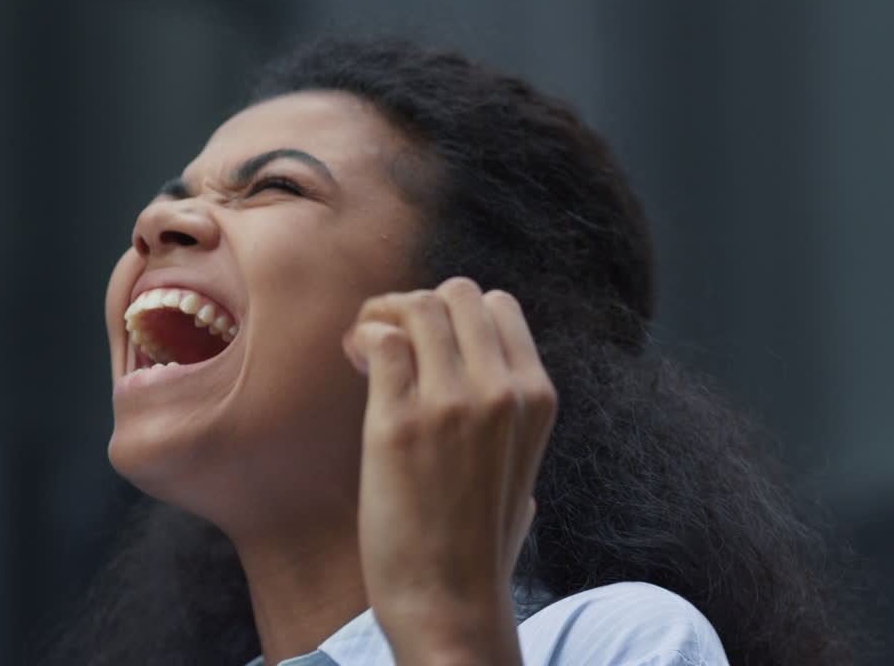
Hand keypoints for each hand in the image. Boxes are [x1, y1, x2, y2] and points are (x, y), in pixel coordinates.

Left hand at [343, 277, 555, 665]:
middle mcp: (502, 391)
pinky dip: (363, 337)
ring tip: (367, 352)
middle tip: (390, 345)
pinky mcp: (400, 422)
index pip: (499, 306)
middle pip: (457, 293)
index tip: (428, 346)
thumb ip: (510, 415)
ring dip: (385, 315)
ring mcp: (453, 403)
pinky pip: (383, 339)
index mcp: (537, 396)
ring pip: (419, 305)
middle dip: (418, 307)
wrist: (450, 600)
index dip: (456, 315)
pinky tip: (356, 363)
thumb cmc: (478, 540)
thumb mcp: (523, 465)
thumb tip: (479, 370)